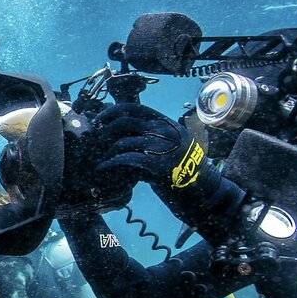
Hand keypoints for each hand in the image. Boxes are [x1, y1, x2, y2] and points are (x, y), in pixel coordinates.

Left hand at [88, 103, 220, 218]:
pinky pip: (126, 159)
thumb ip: (150, 135)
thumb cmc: (181, 168)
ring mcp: (161, 146)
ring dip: (107, 151)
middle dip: (104, 130)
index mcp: (166, 122)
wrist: (202, 189)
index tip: (98, 120)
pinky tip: (102, 167)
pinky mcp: (156, 163)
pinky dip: (110, 163)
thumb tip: (119, 131)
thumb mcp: (171, 144)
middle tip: (95, 140)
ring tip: (101, 158)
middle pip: (124, 122)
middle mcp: (164, 130)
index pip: (134, 108)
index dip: (112, 112)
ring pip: (123, 142)